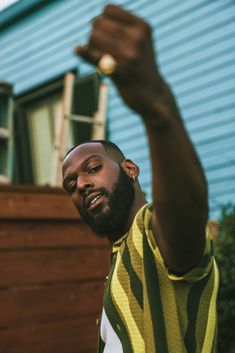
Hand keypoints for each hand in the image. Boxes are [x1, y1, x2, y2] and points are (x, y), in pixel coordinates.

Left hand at [75, 4, 165, 118]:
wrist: (153, 95)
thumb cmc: (142, 67)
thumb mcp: (142, 42)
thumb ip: (124, 28)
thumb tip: (95, 20)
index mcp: (142, 27)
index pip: (108, 10)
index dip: (101, 20)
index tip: (104, 34)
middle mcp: (136, 38)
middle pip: (98, 23)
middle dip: (94, 34)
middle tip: (101, 48)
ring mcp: (128, 55)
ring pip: (93, 38)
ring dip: (91, 47)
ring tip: (100, 57)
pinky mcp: (119, 72)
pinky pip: (93, 56)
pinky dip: (83, 52)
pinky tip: (77, 50)